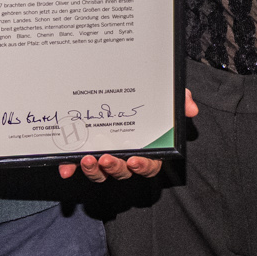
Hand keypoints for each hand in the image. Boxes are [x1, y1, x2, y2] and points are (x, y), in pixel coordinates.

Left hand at [58, 89, 196, 180]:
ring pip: (100, 173)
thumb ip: (180, 100)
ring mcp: (103, 155)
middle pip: (122, 171)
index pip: (149, 165)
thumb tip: (191, 108)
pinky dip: (70, 167)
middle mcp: (124, 155)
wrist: (117, 82)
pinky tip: (64, 168)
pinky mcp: (83, 151)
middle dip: (114, 168)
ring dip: (94, 171)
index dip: (143, 167)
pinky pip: (76, 164)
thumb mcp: (165, 96)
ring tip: (87, 158)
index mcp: (146, 148)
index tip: (135, 160)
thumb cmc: (147, 98)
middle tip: (106, 158)